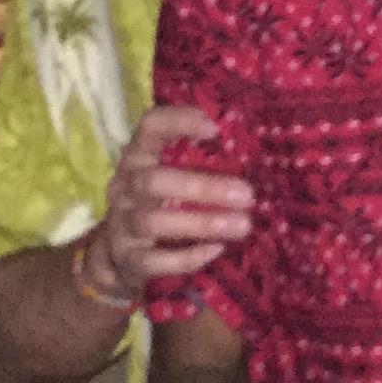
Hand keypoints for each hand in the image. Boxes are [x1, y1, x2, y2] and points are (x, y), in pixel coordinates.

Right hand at [87, 105, 255, 292]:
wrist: (125, 256)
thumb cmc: (165, 204)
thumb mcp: (177, 175)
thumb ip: (205, 161)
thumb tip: (258, 149)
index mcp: (140, 156)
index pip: (150, 127)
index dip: (180, 121)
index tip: (216, 128)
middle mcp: (125, 186)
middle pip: (154, 181)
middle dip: (203, 188)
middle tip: (247, 195)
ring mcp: (123, 224)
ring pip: (154, 221)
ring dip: (201, 223)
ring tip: (242, 226)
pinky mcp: (129, 260)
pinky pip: (153, 261)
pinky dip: (187, 256)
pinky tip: (216, 250)